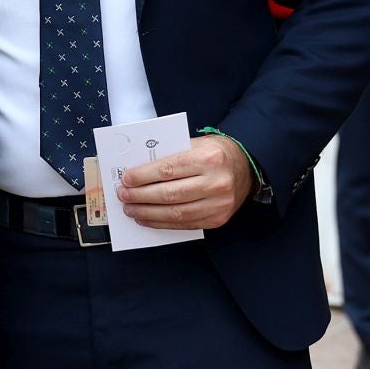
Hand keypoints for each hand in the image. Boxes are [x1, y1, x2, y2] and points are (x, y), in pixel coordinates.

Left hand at [116, 134, 250, 229]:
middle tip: (124, 196)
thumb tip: (138, 171)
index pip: (168, 170)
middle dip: (141, 196)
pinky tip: (148, 219)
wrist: (245, 166)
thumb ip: (170, 155)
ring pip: (176, 213)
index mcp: (208, 158)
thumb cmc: (214, 153)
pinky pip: (185, 224)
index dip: (143, 177)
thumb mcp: (195, 144)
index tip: (126, 179)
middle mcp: (216, 182)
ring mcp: (219, 204)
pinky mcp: (218, 219)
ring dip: (148, 213)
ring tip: (131, 210)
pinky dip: (163, 223)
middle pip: (170, 194)